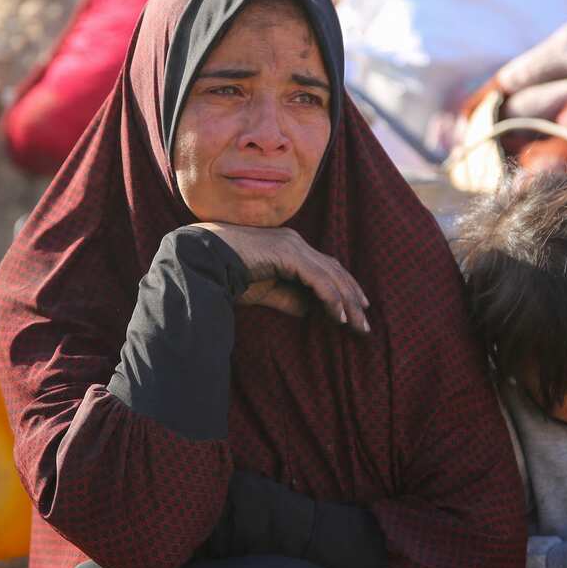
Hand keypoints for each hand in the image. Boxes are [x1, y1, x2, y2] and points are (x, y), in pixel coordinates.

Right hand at [193, 223, 369, 331]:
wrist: (202, 260)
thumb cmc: (227, 274)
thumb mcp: (264, 291)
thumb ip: (287, 298)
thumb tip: (309, 311)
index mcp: (289, 247)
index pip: (326, 267)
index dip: (343, 288)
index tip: (355, 310)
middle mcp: (295, 242)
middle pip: (334, 270)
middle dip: (352, 297)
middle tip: (364, 323)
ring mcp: (293, 245)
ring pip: (331, 275)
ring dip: (347, 302)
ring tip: (357, 325)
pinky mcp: (288, 254)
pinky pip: (319, 279)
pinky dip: (332, 298)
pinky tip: (339, 316)